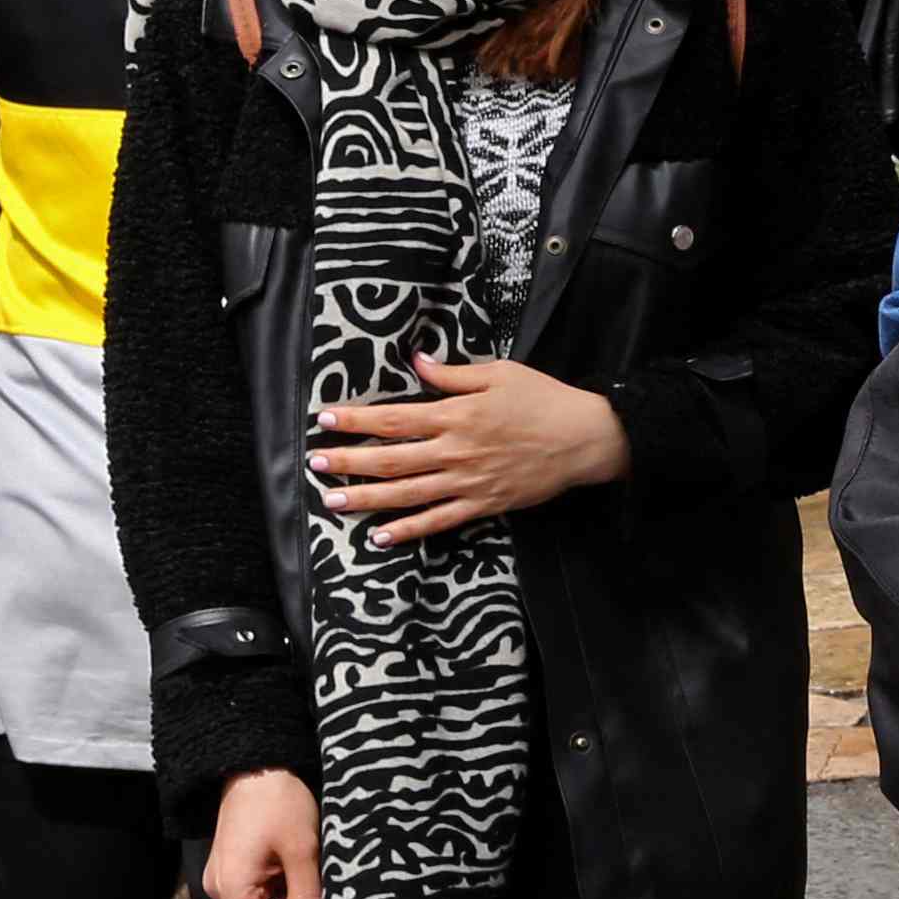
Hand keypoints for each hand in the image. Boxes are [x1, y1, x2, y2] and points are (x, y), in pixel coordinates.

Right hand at [206, 769, 323, 898]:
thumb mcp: (303, 852)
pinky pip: (261, 897)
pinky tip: (303, 877)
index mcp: (233, 891)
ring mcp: (228, 881)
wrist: (257, 764)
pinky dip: (285, 895)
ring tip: (316, 887)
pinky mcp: (237, 870)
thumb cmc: (278, 802)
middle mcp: (223, 891)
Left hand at [314, 352, 629, 542]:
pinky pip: (437, 522)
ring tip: (332, 501)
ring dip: (365, 499)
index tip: (325, 418)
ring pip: (405, 494)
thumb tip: (417, 362)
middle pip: (389, 459)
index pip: (394, 418)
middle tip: (314, 462)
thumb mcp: (500, 374)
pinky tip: (379, 536)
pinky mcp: (481, 505)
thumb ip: (453, 375)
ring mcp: (466, 483)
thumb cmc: (544, 400)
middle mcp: (454, 451)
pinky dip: (407, 531)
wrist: (584, 439)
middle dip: (347, 461)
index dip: (356, 419)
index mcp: (456, 415)